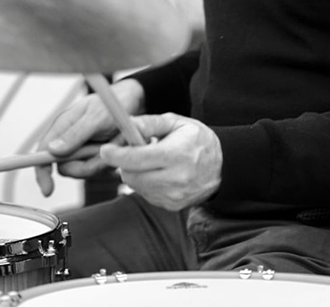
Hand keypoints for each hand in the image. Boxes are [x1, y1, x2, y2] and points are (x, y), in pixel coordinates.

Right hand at [34, 79, 143, 196]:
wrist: (133, 103)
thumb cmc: (112, 103)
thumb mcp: (96, 116)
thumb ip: (75, 134)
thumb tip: (52, 150)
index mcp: (62, 126)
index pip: (43, 153)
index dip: (42, 173)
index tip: (48, 190)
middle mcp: (69, 140)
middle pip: (67, 168)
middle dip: (87, 165)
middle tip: (104, 152)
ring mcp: (83, 149)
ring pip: (85, 170)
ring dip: (103, 160)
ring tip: (116, 141)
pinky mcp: (96, 156)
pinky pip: (99, 170)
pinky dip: (110, 161)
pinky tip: (118, 144)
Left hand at [99, 113, 221, 209]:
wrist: (223, 167)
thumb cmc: (197, 141)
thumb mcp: (177, 123)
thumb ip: (150, 123)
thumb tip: (127, 124)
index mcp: (176, 155)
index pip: (138, 158)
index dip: (117, 155)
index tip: (106, 150)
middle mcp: (175, 179)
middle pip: (132, 175)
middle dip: (125, 162)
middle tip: (135, 151)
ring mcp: (174, 196)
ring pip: (136, 186)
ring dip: (135, 173)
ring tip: (152, 161)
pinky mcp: (172, 206)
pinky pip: (145, 194)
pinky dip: (145, 183)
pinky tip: (159, 173)